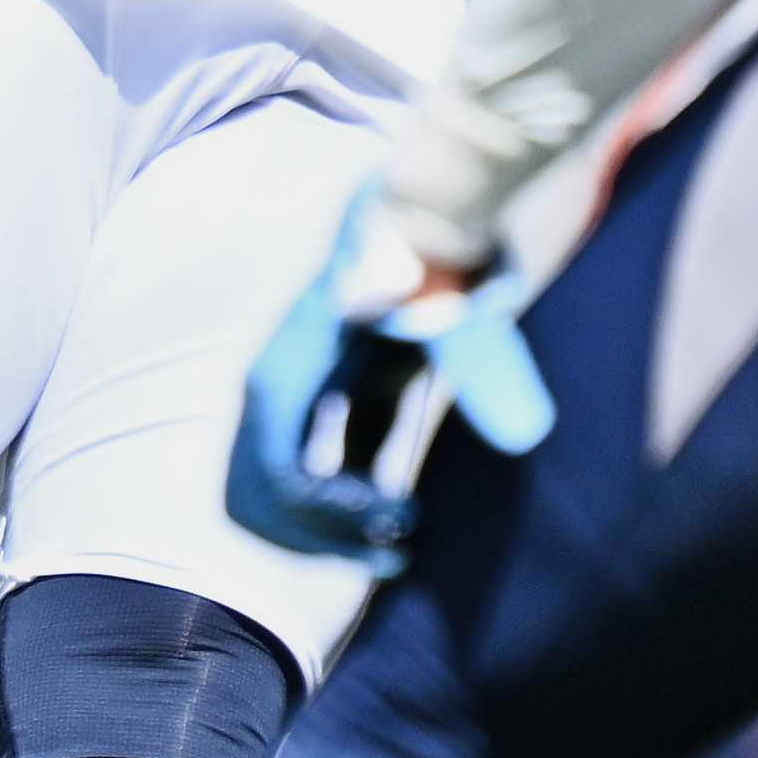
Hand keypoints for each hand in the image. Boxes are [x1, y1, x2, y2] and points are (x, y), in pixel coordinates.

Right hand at [227, 188, 554, 567]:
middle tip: (395, 555)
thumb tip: (486, 395)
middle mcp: (283, 379)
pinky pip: (329, 466)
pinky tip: (408, 514)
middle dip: (322, 536)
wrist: (437, 202)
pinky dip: (355, 500)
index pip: (279, 467)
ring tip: (402, 549)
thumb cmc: (434, 248)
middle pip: (271, 489)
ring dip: (334, 528)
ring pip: (292, 484)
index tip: (395, 518)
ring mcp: (306, 387)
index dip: (327, 513)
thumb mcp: (441, 294)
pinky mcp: (341, 392)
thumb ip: (456, 341)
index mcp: (289, 364)